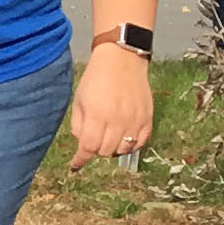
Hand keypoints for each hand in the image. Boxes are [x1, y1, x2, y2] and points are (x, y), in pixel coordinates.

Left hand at [68, 43, 154, 164]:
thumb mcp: (79, 101)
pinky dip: (131, 145)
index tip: (76, 165)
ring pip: (124, 149)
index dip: (81, 159)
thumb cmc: (96, 78)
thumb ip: (78, 125)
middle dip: (96, 150)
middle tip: (93, 140)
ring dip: (113, 149)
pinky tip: (124, 139)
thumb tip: (83, 144)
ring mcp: (135, 119)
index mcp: (98, 115)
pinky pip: (141, 142)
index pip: (89, 147)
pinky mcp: (148, 117)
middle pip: (106, 151)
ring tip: (108, 139)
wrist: (122, 59)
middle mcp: (118, 120)